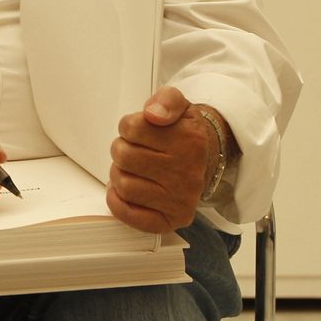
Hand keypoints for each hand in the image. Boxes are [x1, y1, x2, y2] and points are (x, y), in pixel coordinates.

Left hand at [106, 86, 215, 232]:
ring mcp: (181, 199)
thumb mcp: (177, 104)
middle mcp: (189, 172)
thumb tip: (153, 115)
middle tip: (134, 151)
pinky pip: (130, 215)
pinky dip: (118, 202)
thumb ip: (166, 100)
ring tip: (133, 170)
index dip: (128, 127)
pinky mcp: (171, 220)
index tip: (140, 131)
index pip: (130, 127)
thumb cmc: (181, 134)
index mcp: (190, 140)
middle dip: (121, 150)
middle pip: (123, 156)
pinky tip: (125, 190)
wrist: (202, 161)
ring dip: (119, 174)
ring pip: (123, 185)